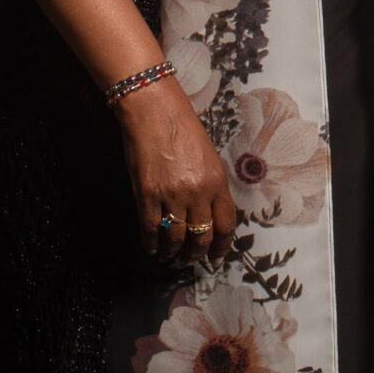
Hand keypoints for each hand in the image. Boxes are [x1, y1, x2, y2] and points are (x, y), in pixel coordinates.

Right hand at [115, 77, 237, 267]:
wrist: (154, 111)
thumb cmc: (182, 129)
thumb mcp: (208, 157)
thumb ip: (210, 186)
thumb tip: (207, 214)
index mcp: (217, 181)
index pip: (226, 224)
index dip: (222, 247)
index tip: (217, 259)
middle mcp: (198, 192)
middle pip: (202, 237)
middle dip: (196, 255)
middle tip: (190, 261)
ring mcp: (172, 195)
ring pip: (176, 238)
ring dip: (173, 254)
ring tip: (170, 258)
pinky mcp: (147, 195)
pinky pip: (151, 229)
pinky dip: (151, 244)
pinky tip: (152, 249)